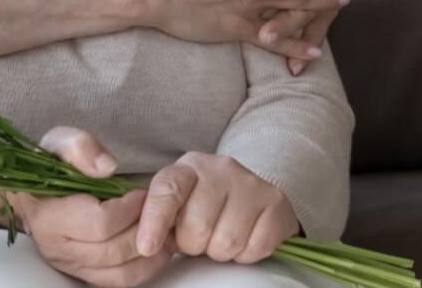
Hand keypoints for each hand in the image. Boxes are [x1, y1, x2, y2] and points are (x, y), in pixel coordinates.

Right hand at [5, 127, 171, 286]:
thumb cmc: (51, 166)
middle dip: (142, 230)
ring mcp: (71, 265)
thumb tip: (107, 168)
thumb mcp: (61, 142)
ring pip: (120, 272)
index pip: (99, 223)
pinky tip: (156, 248)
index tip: (141, 193)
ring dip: (149, 254)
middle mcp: (57, 247)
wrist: (35, 191)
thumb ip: (81, 147)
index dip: (128, 208)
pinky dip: (145, 268)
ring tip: (163, 230)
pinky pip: (120, 282)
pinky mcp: (84, 274)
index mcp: (48, 215)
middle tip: (156, 210)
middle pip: (112, 251)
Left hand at [136, 151, 299, 263]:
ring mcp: (250, 183)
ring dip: (220, 251)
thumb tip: (145, 242)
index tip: (147, 247)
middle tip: (199, 238)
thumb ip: (159, 216)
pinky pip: (255, 247)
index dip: (154, 221)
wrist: (250, 193)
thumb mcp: (179, 204)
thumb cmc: (204, 204)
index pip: (167, 190)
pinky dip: (246, 254)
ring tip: (220, 236)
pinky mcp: (275, 202)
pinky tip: (243, 237)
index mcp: (188, 168)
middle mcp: (220, 168)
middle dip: (194, 244)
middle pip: (198, 226)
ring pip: (227, 241)